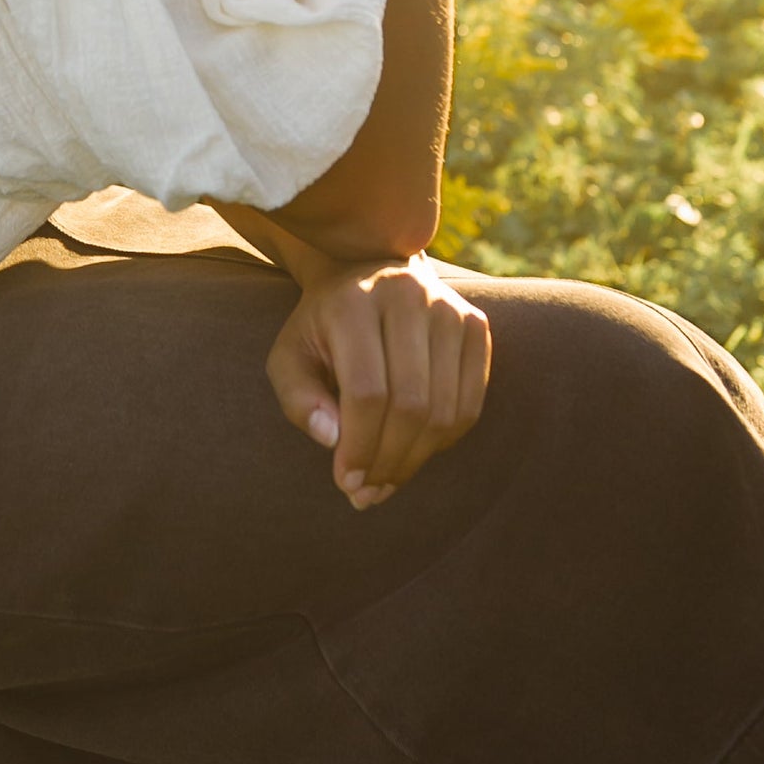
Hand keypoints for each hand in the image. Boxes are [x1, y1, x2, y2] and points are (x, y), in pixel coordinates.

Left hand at [266, 258, 490, 507]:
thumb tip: (332, 440)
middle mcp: (407, 295)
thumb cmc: (321, 328)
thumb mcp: (290, 357)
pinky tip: (416, 450)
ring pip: (445, 410)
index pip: (366, 392)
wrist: (362, 271)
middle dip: (389, 461)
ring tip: (388, 479)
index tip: (346, 482)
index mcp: (354, 302)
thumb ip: (299, 399)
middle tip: (368, 492)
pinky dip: (445, 440)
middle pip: (411, 405)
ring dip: (416, 460)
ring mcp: (447, 307)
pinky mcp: (474, 323)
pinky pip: (470, 403)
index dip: (359, 447)